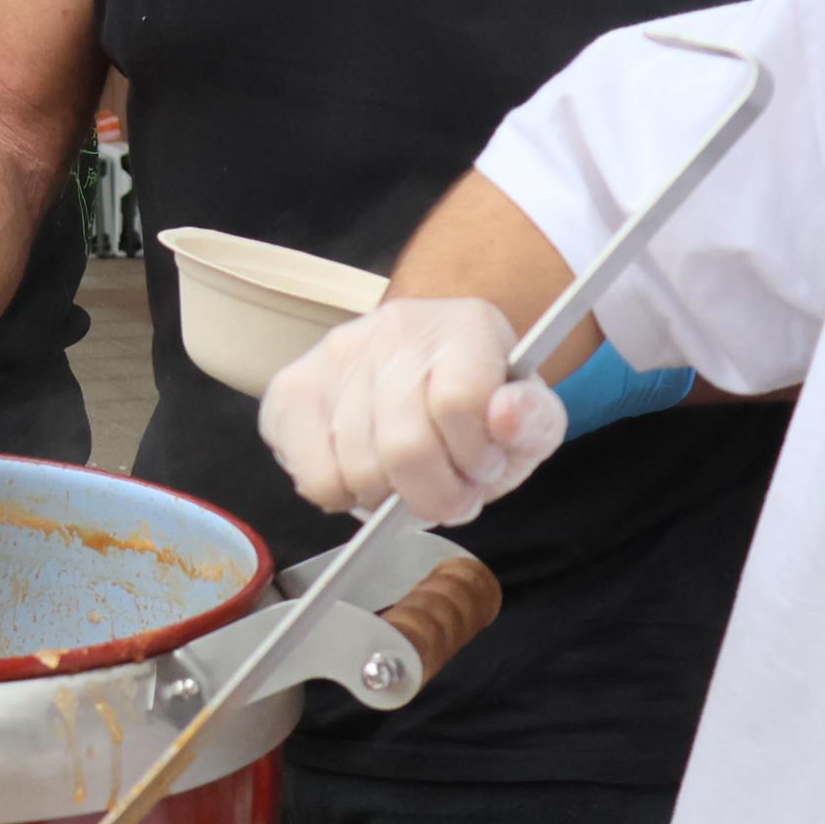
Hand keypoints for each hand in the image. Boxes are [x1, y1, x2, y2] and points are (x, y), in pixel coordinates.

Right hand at [258, 297, 569, 525]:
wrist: (422, 364)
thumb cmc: (477, 403)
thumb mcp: (528, 416)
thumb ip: (533, 422)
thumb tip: (506, 414)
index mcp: (464, 327)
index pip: (459, 404)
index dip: (476, 459)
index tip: (483, 466)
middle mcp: (393, 329)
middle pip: (405, 447)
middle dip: (435, 494)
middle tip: (446, 489)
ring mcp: (333, 356)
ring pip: (357, 471)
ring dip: (389, 497)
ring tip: (406, 476)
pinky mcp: (290, 389)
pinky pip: (313, 478)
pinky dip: (343, 495)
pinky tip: (363, 472)